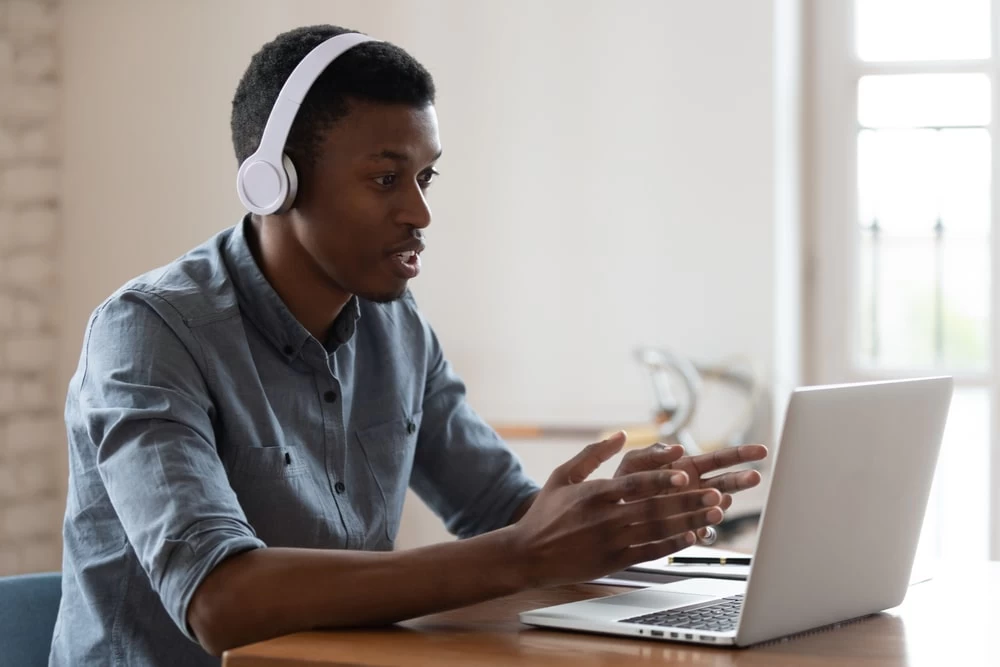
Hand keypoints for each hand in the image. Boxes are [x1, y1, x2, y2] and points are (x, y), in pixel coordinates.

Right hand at [506, 431, 726, 587]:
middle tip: (715, 492)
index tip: (686, 471)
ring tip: (714, 513)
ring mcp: (611, 541)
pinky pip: (650, 552)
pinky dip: (673, 544)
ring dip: (689, 521)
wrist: (527, 554)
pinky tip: (692, 537)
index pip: (634, 483)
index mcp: (594, 494)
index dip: (662, 477)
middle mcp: (605, 518)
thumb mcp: (562, 475)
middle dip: (688, 500)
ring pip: (658, 530)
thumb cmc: (545, 513)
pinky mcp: (614, 561)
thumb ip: (593, 454)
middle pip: (654, 508)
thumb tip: (621, 434)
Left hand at [612, 440, 767, 540]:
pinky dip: (701, 530)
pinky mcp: (683, 530)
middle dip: (741, 479)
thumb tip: (679, 448)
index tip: (761, 451)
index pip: (720, 459)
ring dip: (719, 506)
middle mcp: (695, 488)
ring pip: (715, 508)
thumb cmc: (624, 482)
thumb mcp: (635, 462)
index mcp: (688, 468)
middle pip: (726, 482)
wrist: (610, 512)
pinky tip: (701, 530)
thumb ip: (653, 453)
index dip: (741, 454)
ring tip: (720, 505)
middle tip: (755, 477)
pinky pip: (699, 531)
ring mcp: (691, 510)